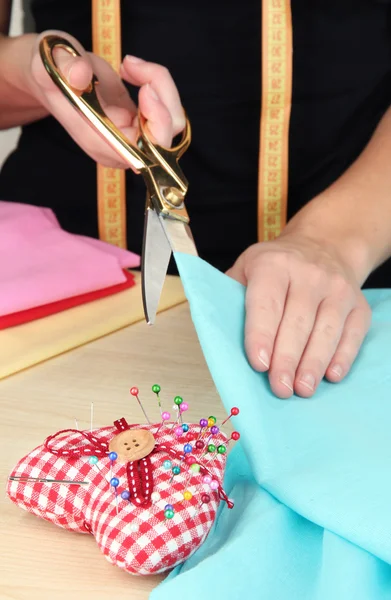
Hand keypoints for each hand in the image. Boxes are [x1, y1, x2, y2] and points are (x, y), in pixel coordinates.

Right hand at [26, 30, 184, 166]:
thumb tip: (80, 75)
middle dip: (163, 97)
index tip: (145, 89)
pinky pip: (167, 111)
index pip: (143, 153)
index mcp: (99, 143)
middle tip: (134, 67)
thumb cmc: (50, 73)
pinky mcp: (141, 123)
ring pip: (171, 123)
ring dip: (161, 85)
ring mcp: (133, 138)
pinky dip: (158, 83)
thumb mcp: (48, 62)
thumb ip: (63, 67)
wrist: (51, 76)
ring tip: (129, 64)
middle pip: (165, 139)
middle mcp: (121, 148)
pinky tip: (133, 70)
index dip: (155, 125)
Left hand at [227, 229, 370, 397]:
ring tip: (303, 389)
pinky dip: (343, 356)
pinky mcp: (359, 304)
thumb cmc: (276, 266)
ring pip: (327, 330)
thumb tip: (215, 334)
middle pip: (298, 322)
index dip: (262, 335)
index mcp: (273, 264)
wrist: (324, 245)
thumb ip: (230, 296)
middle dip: (287, 359)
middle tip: (280, 388)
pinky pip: (353, 333)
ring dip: (314, 363)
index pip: (266, 304)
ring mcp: (338, 288)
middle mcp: (309, 273)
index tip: (259, 365)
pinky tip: (331, 375)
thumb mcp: (246, 267)